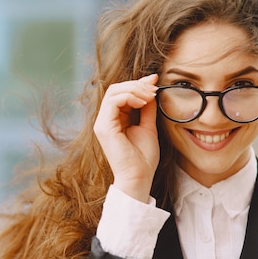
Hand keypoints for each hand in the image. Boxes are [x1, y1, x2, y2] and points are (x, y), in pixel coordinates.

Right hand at [93, 74, 158, 202]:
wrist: (139, 177)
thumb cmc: (143, 158)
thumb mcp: (148, 127)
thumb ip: (147, 109)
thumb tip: (151, 90)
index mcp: (113, 120)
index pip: (121, 93)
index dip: (138, 84)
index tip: (155, 82)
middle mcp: (105, 120)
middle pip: (115, 89)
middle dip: (136, 84)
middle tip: (154, 88)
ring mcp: (102, 123)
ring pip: (114, 91)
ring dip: (135, 89)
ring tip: (150, 95)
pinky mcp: (104, 127)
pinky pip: (114, 101)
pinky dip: (130, 97)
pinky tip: (143, 102)